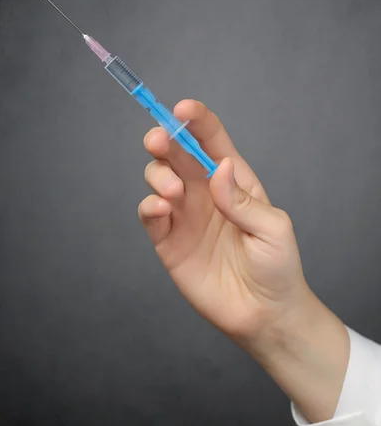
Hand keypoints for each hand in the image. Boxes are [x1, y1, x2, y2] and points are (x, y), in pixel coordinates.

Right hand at [138, 99, 311, 347]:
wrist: (263, 315)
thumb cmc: (277, 267)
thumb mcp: (273, 229)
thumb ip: (242, 200)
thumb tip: (217, 168)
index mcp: (233, 180)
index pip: (210, 140)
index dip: (195, 120)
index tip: (182, 110)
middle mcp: (205, 192)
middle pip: (176, 153)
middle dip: (163, 139)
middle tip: (159, 141)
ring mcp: (185, 215)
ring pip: (158, 177)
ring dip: (158, 174)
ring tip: (174, 193)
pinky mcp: (169, 241)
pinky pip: (150, 214)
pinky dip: (149, 205)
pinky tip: (162, 208)